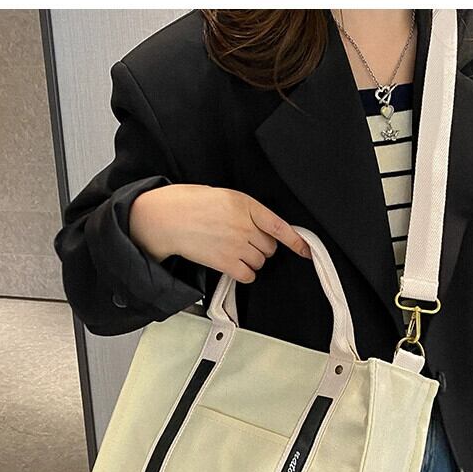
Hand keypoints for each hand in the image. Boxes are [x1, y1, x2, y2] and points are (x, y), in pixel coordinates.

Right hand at [128, 183, 310, 280]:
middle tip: (241, 241)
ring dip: (250, 260)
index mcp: (245, 204)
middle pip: (269, 248)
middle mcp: (245, 225)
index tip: (307, 251)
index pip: (279, 226)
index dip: (297, 241)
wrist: (166, 219)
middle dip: (260, 247)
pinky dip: (242, 273)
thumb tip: (258, 227)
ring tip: (230, 250)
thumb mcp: (223, 196)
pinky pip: (248, 275)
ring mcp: (237, 245)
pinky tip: (230, 264)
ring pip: (259, 262)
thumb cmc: (189, 204)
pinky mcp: (226, 262)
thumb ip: (244, 210)